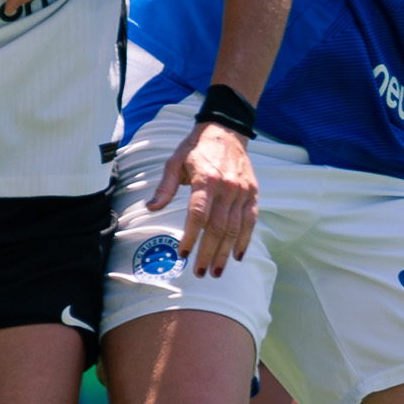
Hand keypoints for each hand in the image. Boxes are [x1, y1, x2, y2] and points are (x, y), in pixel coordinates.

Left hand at [146, 121, 257, 276]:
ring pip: (234, 228)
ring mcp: (242, 191)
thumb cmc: (196, 148)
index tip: (183, 254)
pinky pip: (250, 221)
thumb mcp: (175, 161)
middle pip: (217, 227)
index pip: (198, 214)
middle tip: (200, 272)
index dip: (191, 236)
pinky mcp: (252, 193)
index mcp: (206, 179)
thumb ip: (165, 187)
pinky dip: (244, 240)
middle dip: (208, 252)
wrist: (226, 130)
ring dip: (225, 252)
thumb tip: (151, 208)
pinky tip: (237, 256)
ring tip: (216, 271)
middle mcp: (227, 187)